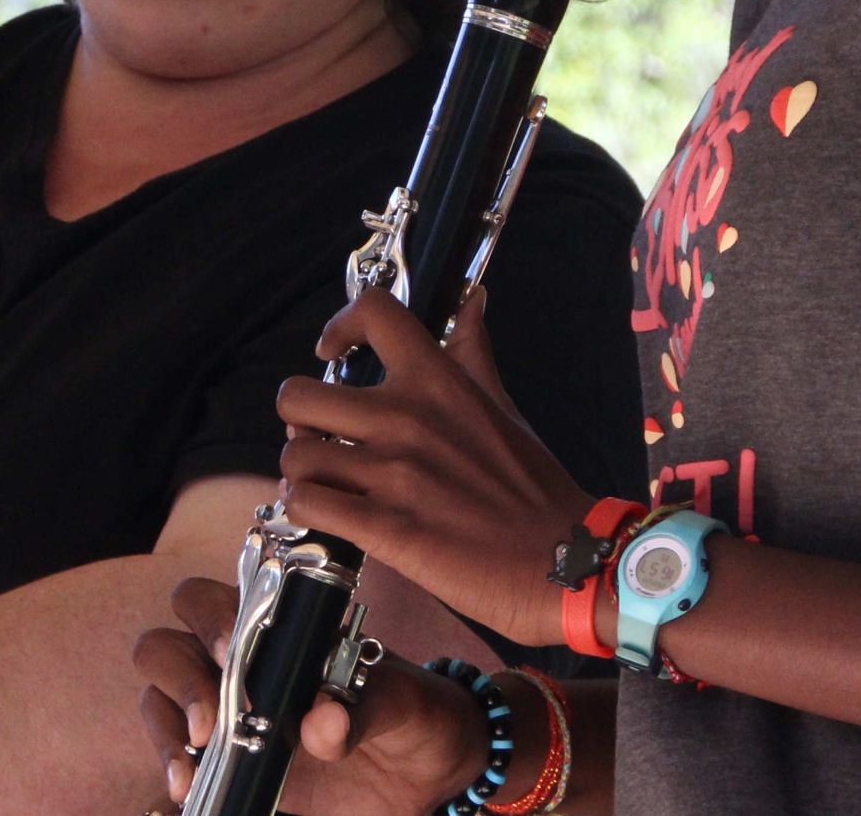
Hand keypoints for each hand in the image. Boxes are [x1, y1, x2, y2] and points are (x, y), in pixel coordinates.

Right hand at [134, 577, 491, 815]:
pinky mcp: (229, 764)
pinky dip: (174, 769)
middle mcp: (239, 662)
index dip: (209, 619)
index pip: (212, 599)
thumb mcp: (402, 702)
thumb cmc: (413, 712)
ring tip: (191, 770)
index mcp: (276, 627)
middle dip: (177, 677)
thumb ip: (365, 707)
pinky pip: (177, 756)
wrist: (426, 775)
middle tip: (211, 723)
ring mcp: (228, 713)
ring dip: (166, 728)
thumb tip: (322, 722)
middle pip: (166, 644)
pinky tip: (190, 789)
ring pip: (158, 698)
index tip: (228, 655)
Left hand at [276, 288, 589, 647]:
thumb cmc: (534, 485)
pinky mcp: (384, 528)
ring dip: (302, 473)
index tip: (332, 353)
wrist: (564, 560)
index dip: (339, 328)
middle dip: (298, 420)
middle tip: (319, 437)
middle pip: (297, 396)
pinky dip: (305, 509)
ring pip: (296, 456)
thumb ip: (472, 351)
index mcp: (437, 380)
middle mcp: (406, 416)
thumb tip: (472, 300)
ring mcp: (392, 472)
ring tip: (325, 483)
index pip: (373, 313)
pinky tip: (327, 514)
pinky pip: (306, 504)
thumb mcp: (501, 405)